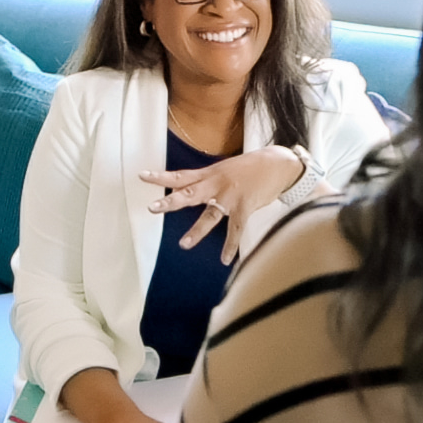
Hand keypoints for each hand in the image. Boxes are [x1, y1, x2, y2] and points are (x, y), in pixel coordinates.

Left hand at [140, 146, 304, 263]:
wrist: (279, 163)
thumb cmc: (252, 167)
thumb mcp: (225, 169)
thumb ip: (208, 180)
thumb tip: (188, 189)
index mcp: (210, 174)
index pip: (181, 175)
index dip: (161, 176)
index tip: (142, 176)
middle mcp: (217, 184)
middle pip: (189, 193)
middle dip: (171, 201)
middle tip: (152, 208)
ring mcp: (231, 196)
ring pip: (210, 215)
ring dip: (197, 231)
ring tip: (184, 244)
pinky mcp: (246, 206)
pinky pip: (235, 230)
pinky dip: (230, 246)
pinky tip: (224, 259)